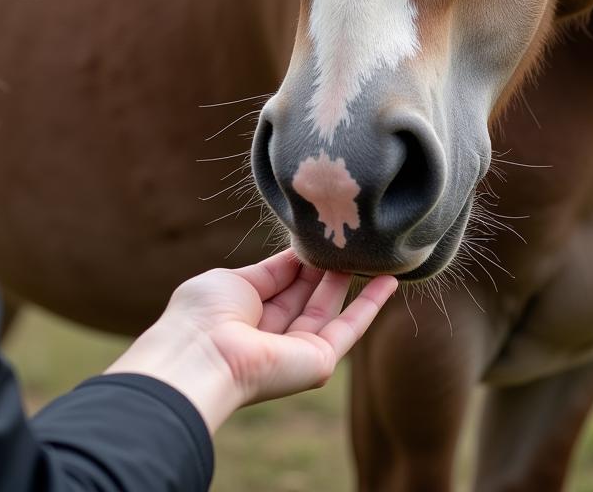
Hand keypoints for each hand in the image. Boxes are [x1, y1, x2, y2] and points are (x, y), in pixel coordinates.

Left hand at [106, 249, 397, 432]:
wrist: (202, 356)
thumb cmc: (204, 315)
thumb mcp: (235, 280)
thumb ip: (269, 271)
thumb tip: (298, 254)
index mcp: (244, 314)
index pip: (281, 280)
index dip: (300, 257)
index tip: (318, 232)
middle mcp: (271, 334)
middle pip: (307, 292)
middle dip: (325, 265)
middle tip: (346, 233)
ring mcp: (296, 350)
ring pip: (331, 307)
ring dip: (348, 278)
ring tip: (368, 246)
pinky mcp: (319, 361)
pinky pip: (351, 328)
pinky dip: (372, 304)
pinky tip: (390, 280)